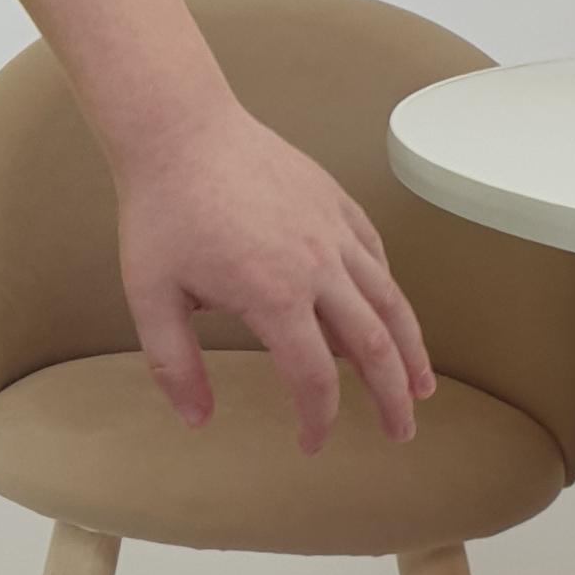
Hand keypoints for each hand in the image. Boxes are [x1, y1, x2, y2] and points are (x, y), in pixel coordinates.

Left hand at [114, 103, 435, 453]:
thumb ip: (174, 364)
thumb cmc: (162, 212)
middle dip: (392, 397)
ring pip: (390, 299)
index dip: (318, 420)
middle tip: (401, 433)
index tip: (311, 444)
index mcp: (274, 296)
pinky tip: (390, 313)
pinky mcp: (335, 203)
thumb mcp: (151, 296)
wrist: (180, 130)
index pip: (314, 379)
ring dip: (411, 348)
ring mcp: (333, 230)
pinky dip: (389, 291)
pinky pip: (376, 255)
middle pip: (374, 346)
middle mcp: (317, 266)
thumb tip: (197, 421)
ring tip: (423, 385)